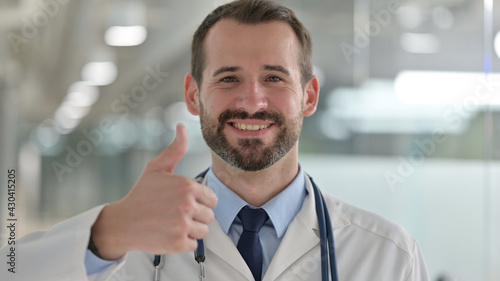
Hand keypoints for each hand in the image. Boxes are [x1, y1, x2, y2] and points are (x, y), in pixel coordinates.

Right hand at [91, 124, 217, 259]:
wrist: (123, 222)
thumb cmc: (141, 195)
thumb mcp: (157, 168)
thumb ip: (175, 149)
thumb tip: (182, 127)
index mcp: (187, 186)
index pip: (212, 199)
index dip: (200, 201)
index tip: (184, 202)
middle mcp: (187, 205)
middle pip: (210, 216)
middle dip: (196, 216)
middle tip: (176, 214)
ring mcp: (183, 225)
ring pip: (204, 231)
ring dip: (191, 230)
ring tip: (173, 223)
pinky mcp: (178, 243)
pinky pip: (194, 245)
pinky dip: (184, 242)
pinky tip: (170, 233)